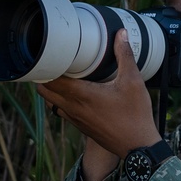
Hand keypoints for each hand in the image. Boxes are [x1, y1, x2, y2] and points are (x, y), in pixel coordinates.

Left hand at [36, 28, 160, 158]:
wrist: (137, 147)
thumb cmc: (135, 115)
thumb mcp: (133, 81)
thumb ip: (125, 55)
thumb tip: (121, 34)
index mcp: (81, 95)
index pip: (50, 78)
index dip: (47, 63)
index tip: (53, 51)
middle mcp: (72, 108)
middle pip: (43, 90)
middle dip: (45, 73)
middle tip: (57, 60)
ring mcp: (74, 119)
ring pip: (50, 101)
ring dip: (51, 87)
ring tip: (63, 73)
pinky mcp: (79, 125)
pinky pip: (61, 110)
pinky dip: (60, 99)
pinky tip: (74, 90)